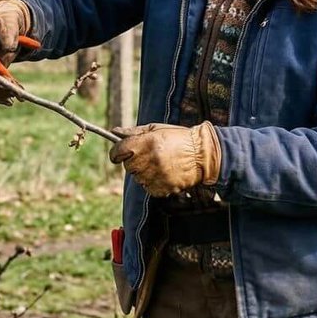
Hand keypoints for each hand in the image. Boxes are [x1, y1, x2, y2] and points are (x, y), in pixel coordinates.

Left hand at [108, 122, 222, 196]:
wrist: (202, 155)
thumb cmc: (179, 138)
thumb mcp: (157, 129)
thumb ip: (134, 132)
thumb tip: (114, 132)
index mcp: (146, 143)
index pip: (118, 151)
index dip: (117, 152)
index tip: (119, 153)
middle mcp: (150, 160)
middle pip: (128, 166)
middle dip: (134, 161)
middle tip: (148, 156)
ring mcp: (156, 176)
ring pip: (138, 178)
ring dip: (144, 172)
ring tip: (161, 164)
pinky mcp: (162, 188)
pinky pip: (148, 188)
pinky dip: (153, 182)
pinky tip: (165, 173)